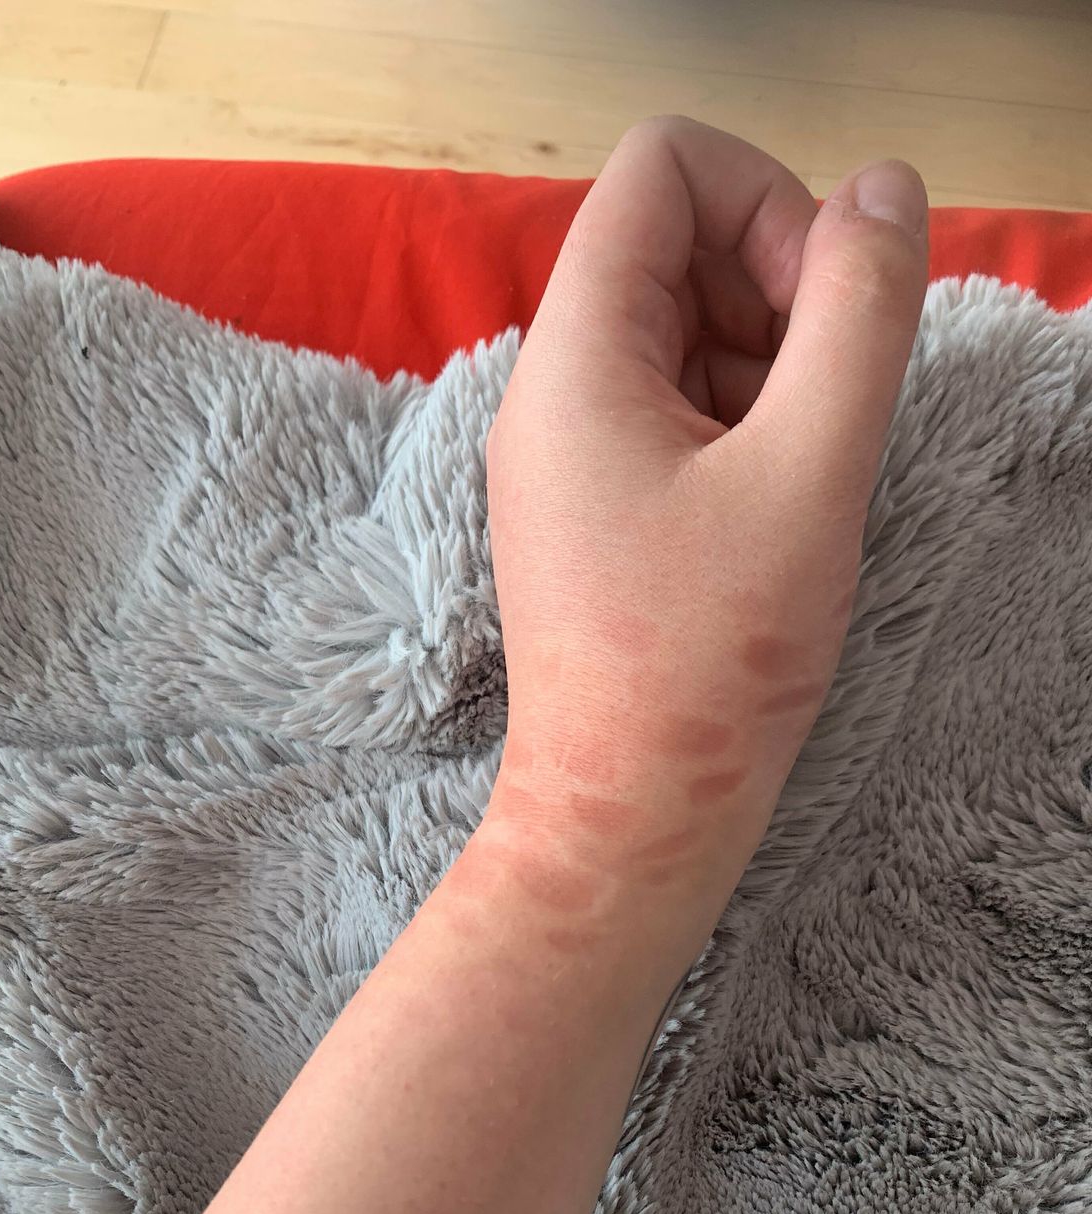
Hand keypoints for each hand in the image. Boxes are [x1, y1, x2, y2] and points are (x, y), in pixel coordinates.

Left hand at [483, 117, 927, 906]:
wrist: (626, 822)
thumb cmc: (706, 671)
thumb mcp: (809, 474)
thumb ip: (857, 315)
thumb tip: (883, 191)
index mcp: (576, 358)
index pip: (665, 168)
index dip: (771, 202)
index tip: (825, 314)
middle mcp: (553, 391)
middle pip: (678, 244)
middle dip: (779, 292)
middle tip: (826, 410)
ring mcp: (570, 453)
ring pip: (687, 331)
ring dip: (771, 371)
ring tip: (798, 482)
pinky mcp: (596, 508)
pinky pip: (678, 411)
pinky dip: (745, 429)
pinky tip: (772, 513)